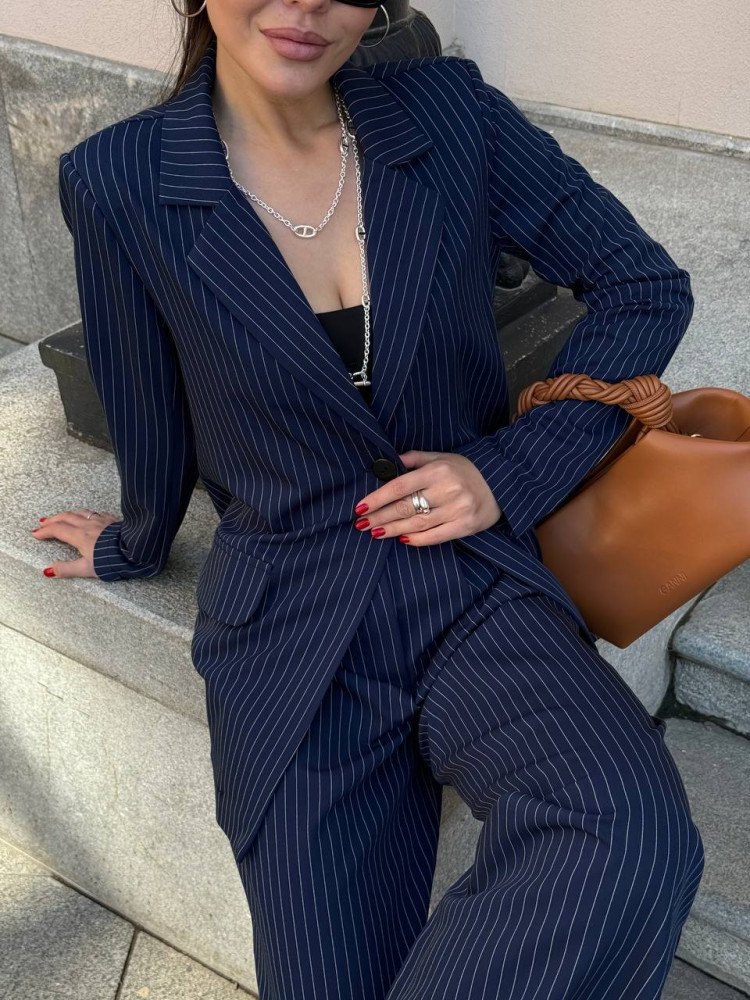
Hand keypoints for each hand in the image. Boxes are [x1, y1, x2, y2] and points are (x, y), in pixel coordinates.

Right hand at [30, 508, 118, 577]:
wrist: (137, 549)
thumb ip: (67, 569)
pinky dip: (86, 514)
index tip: (36, 534)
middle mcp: (89, 524)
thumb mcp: (87, 569)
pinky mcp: (113, 519)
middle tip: (43, 523)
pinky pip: (96, 512)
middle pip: (66, 517)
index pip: (57, 530)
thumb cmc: (113, 561)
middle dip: (53, 519)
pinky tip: (89, 516)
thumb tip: (48, 570)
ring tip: (62, 517)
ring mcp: (102, 520)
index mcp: (80, 536)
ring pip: (80, 512)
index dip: (45, 531)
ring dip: (68, 514)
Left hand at [352, 450, 502, 546]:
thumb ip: (414, 459)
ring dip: (392, 530)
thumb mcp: (441, 457)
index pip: (400, 486)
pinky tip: (401, 539)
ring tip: (375, 532)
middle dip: (379, 517)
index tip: (360, 506)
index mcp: (437, 471)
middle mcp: (447, 490)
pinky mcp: (465, 526)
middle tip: (361, 524)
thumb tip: (387, 461)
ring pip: (416, 524)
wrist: (500, 484)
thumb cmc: (464, 470)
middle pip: (405, 507)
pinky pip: (435, 537)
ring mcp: (457, 510)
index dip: (377, 498)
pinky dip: (416, 540)